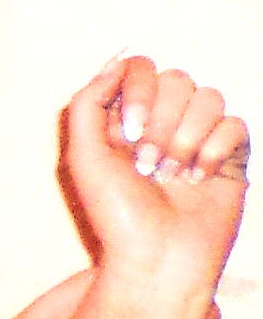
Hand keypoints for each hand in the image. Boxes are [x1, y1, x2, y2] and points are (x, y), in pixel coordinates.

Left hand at [65, 57, 247, 291]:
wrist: (157, 257)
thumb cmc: (116, 214)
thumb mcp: (82, 156)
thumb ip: (88, 102)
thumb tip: (119, 61)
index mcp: (124, 116)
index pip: (140, 66)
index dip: (138, 92)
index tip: (128, 130)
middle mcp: (163, 120)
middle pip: (177, 78)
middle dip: (161, 124)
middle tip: (147, 165)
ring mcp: (198, 135)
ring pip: (209, 98)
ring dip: (186, 140)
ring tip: (170, 176)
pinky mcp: (230, 154)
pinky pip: (235, 125)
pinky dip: (214, 152)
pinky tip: (198, 179)